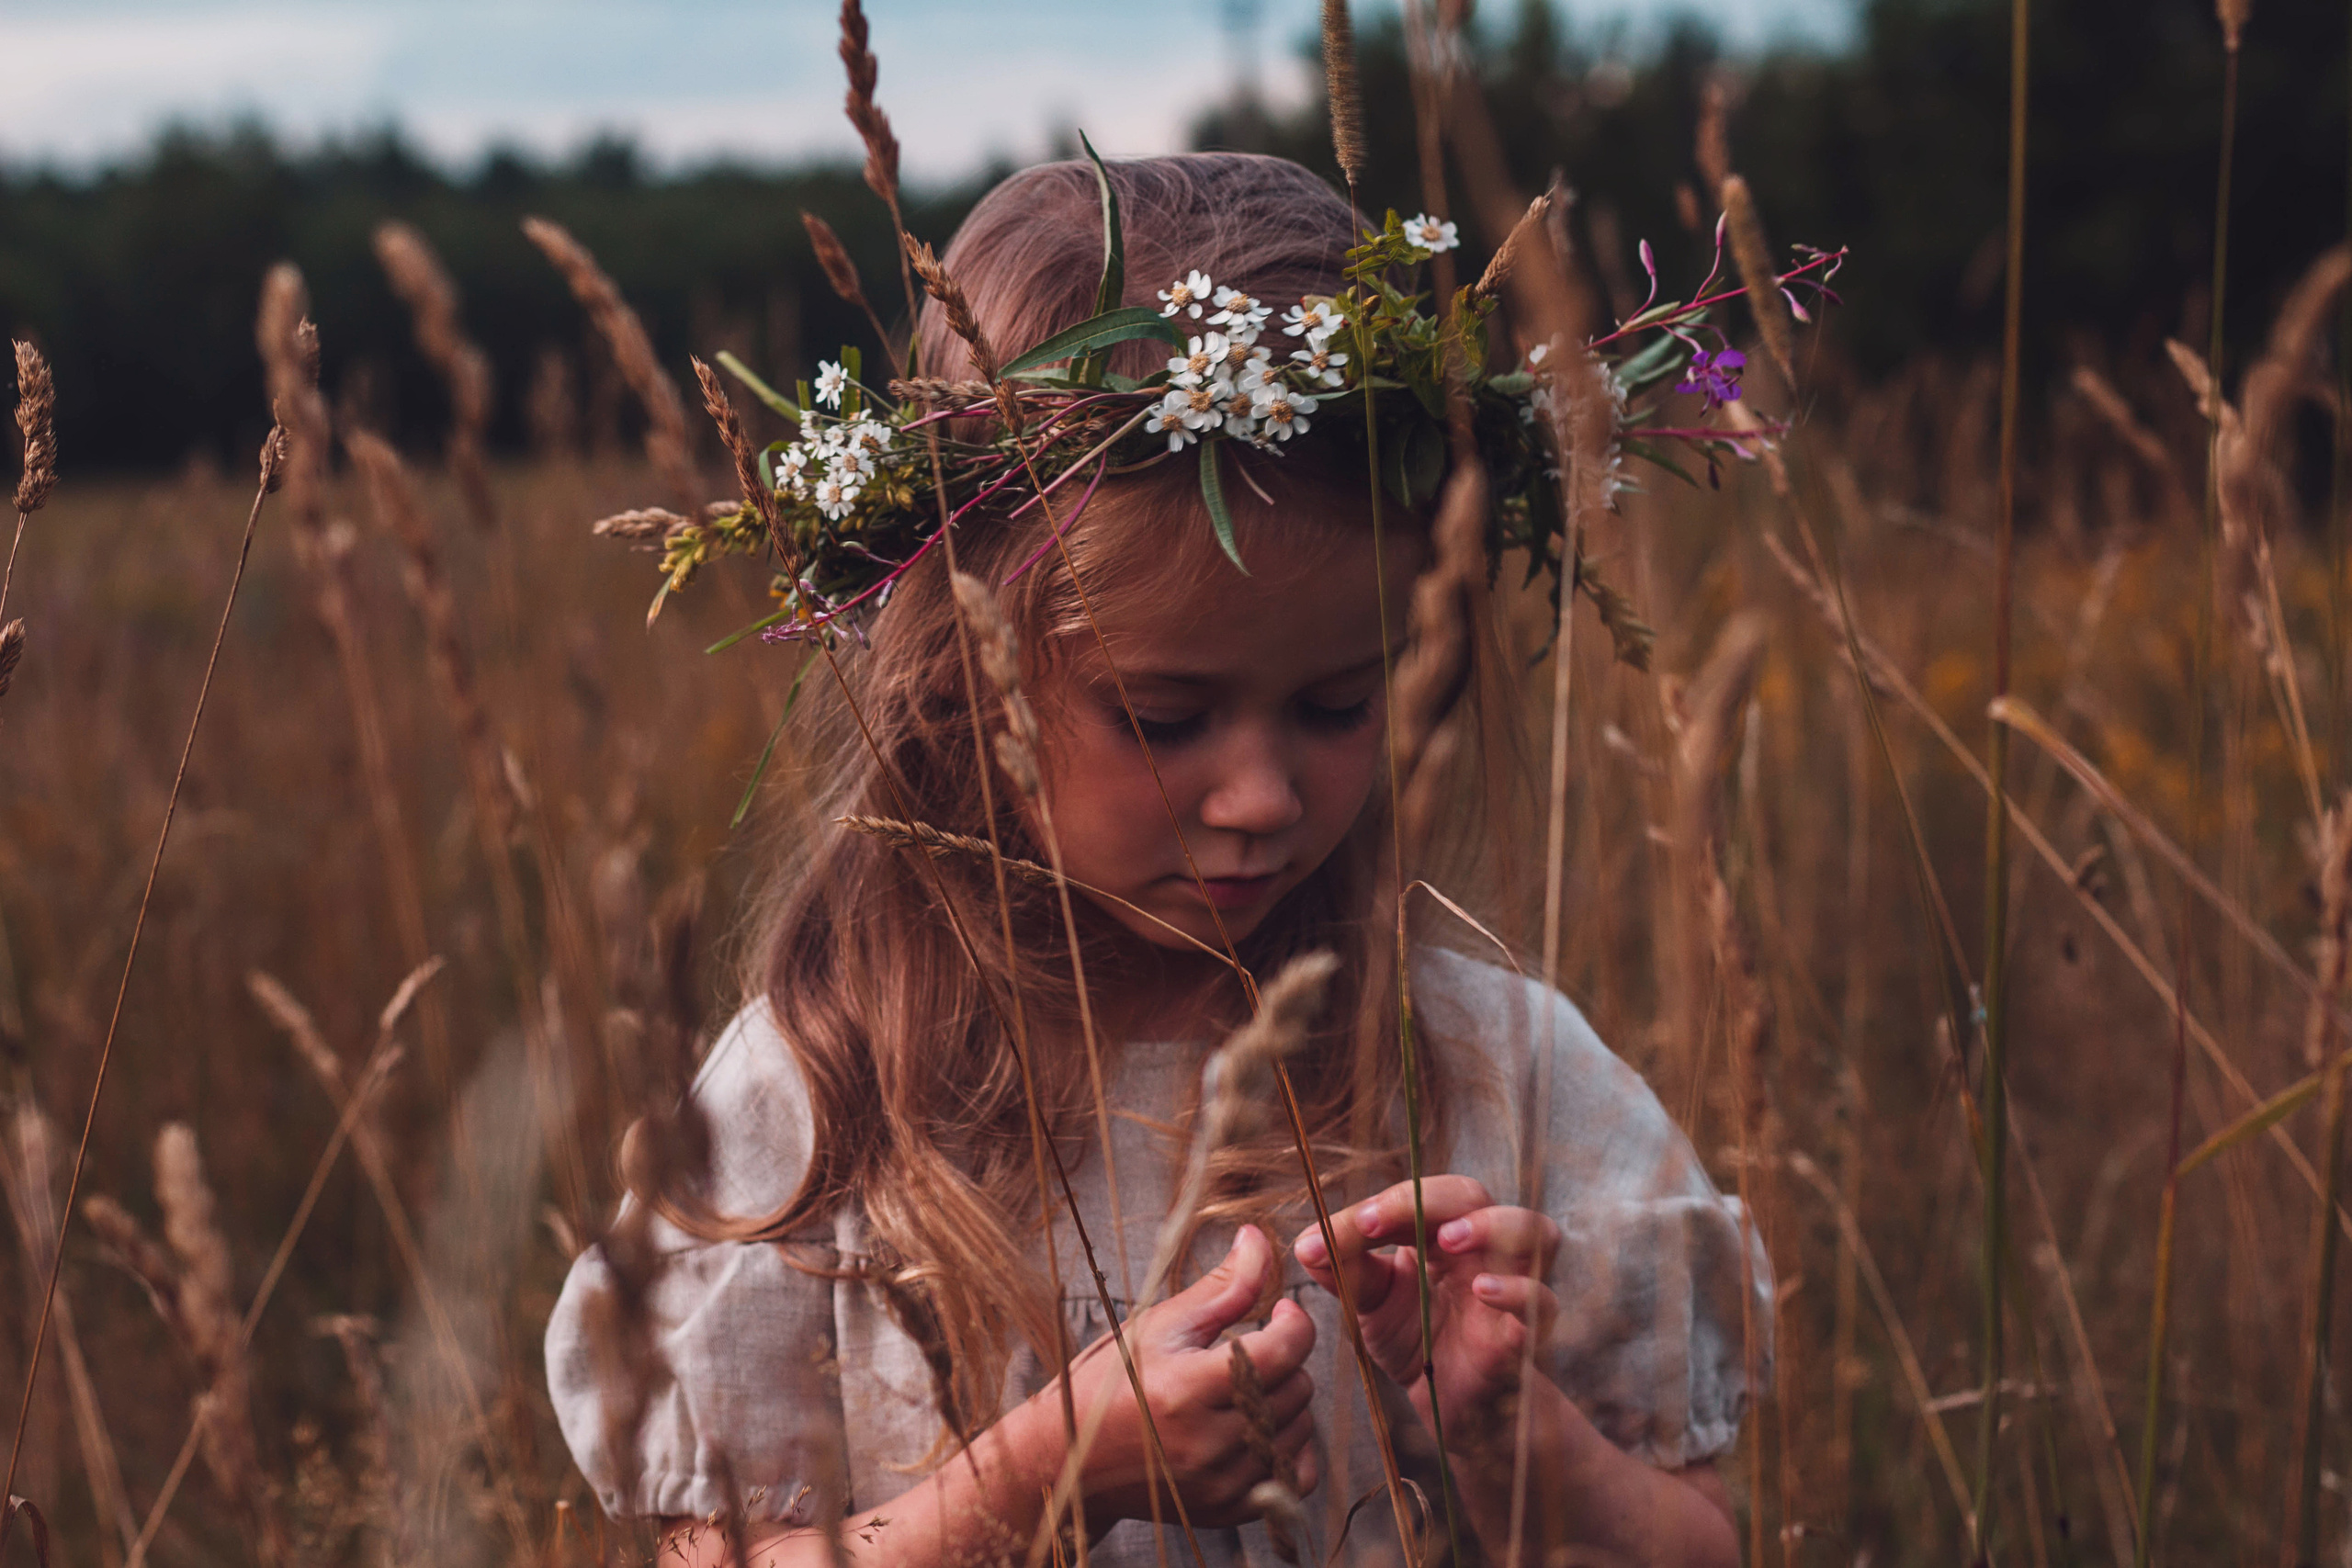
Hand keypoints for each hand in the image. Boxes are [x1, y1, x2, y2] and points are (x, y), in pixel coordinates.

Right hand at [1052, 1224, 1322, 1527]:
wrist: (1068, 1458)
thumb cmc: (1108, 1381)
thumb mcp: (1160, 1325)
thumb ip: (1223, 1287)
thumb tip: (1260, 1239)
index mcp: (1188, 1388)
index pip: (1284, 1350)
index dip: (1294, 1320)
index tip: (1279, 1311)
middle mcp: (1208, 1443)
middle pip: (1296, 1387)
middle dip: (1283, 1359)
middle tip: (1248, 1350)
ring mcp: (1220, 1482)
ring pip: (1299, 1427)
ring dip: (1284, 1400)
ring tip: (1244, 1388)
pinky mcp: (1226, 1509)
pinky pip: (1294, 1474)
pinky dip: (1288, 1446)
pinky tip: (1258, 1427)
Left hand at [1291, 1176, 1559, 1452]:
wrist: (1449, 1408)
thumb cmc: (1417, 1342)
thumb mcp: (1369, 1305)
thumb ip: (1343, 1272)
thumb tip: (1305, 1246)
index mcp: (1439, 1233)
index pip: (1419, 1196)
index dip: (1386, 1203)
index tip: (1352, 1225)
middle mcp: (1481, 1248)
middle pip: (1473, 1195)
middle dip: (1430, 1199)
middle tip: (1379, 1221)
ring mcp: (1512, 1284)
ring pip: (1535, 1231)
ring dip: (1493, 1226)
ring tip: (1450, 1240)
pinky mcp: (1529, 1331)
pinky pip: (1542, 1300)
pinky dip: (1517, 1290)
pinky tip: (1484, 1290)